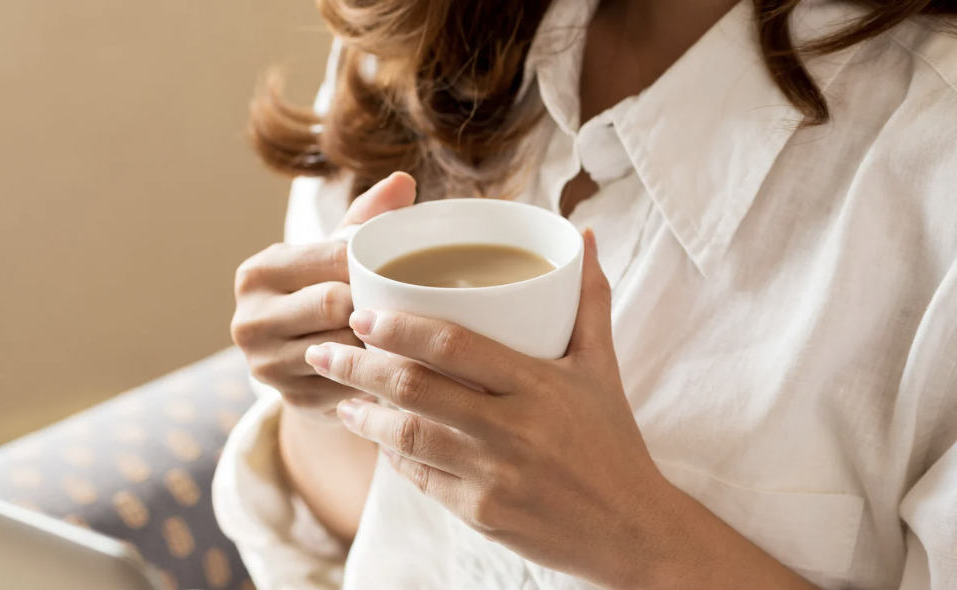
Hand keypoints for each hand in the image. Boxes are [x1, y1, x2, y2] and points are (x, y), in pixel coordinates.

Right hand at [230, 172, 415, 419]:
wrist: (303, 366)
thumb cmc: (324, 294)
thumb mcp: (334, 255)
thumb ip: (365, 218)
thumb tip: (403, 181)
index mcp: (257, 273)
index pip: (328, 259)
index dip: (372, 263)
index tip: (405, 265)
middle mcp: (250, 319)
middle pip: (332, 304)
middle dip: (373, 304)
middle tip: (411, 301)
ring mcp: (266, 365)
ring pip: (344, 347)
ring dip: (378, 342)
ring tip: (408, 332)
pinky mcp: (292, 401)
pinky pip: (350, 383)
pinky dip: (376, 374)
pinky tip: (397, 365)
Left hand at [304, 229, 674, 585]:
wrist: (632, 529)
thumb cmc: (612, 441)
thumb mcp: (603, 367)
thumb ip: (589, 301)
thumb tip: (584, 236)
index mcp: (538, 384)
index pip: (453, 344)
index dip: (399, 327)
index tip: (362, 313)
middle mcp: (512, 428)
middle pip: (414, 388)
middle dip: (358, 366)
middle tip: (324, 348)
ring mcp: (493, 475)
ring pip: (406, 437)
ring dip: (362, 414)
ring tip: (338, 395)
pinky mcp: (481, 514)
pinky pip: (420, 478)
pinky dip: (392, 455)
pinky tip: (376, 439)